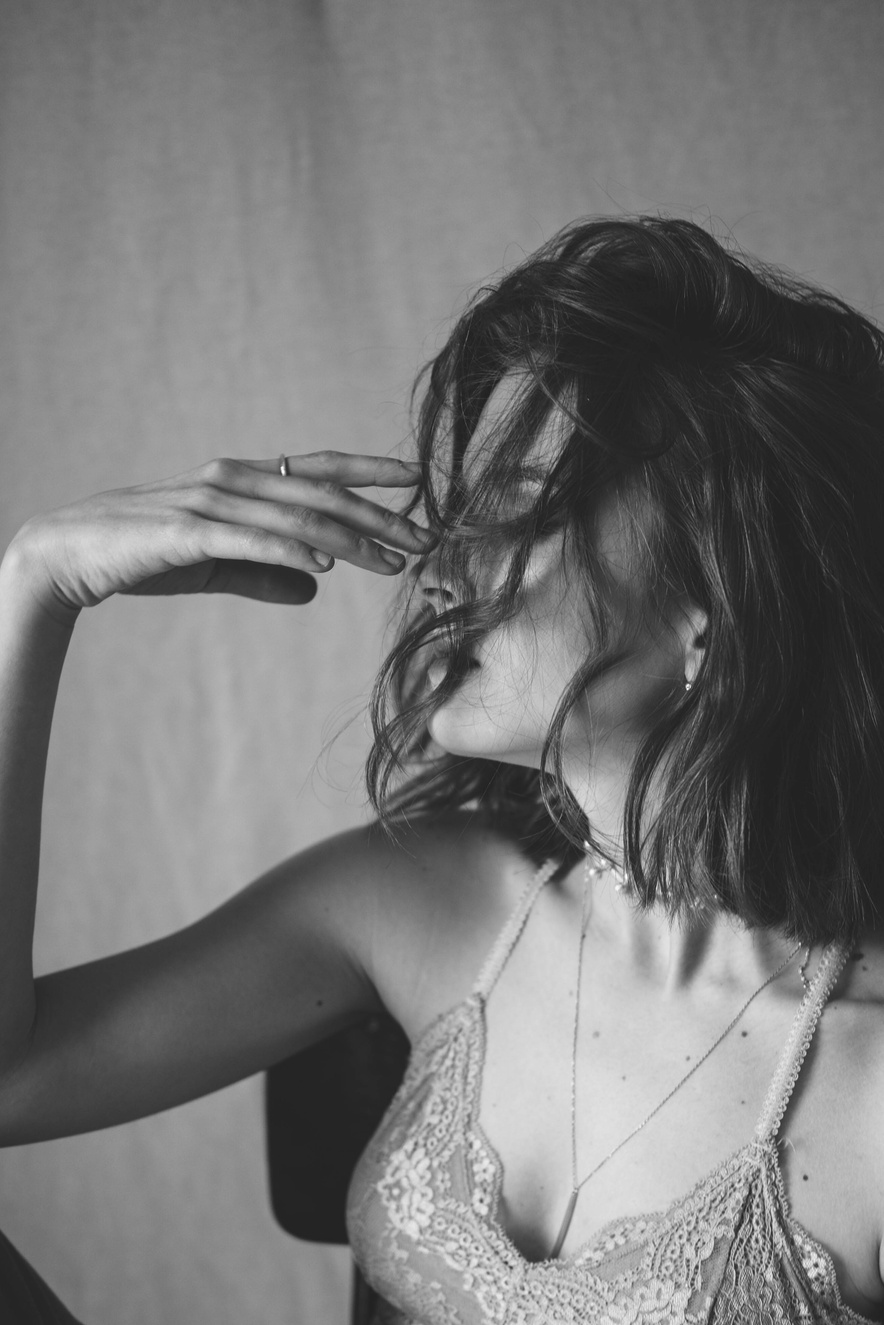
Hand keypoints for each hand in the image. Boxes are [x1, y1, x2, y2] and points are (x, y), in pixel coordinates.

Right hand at [7, 452, 432, 621]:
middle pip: (322, 494)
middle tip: (424, 538)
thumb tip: (315, 587)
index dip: (369, 471)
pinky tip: (326, 563)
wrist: (73, 553)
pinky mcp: (188, 531)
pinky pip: (252, 538)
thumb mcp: (217, 563)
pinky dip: (292, 547)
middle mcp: (234, 479)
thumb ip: (266, 571)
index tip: (417, 482)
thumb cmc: (146, 554)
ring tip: (392, 561)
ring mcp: (211, 501)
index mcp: (243, 479)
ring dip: (352, 538)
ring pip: (298, 515)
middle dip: (379, 516)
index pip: (319, 469)